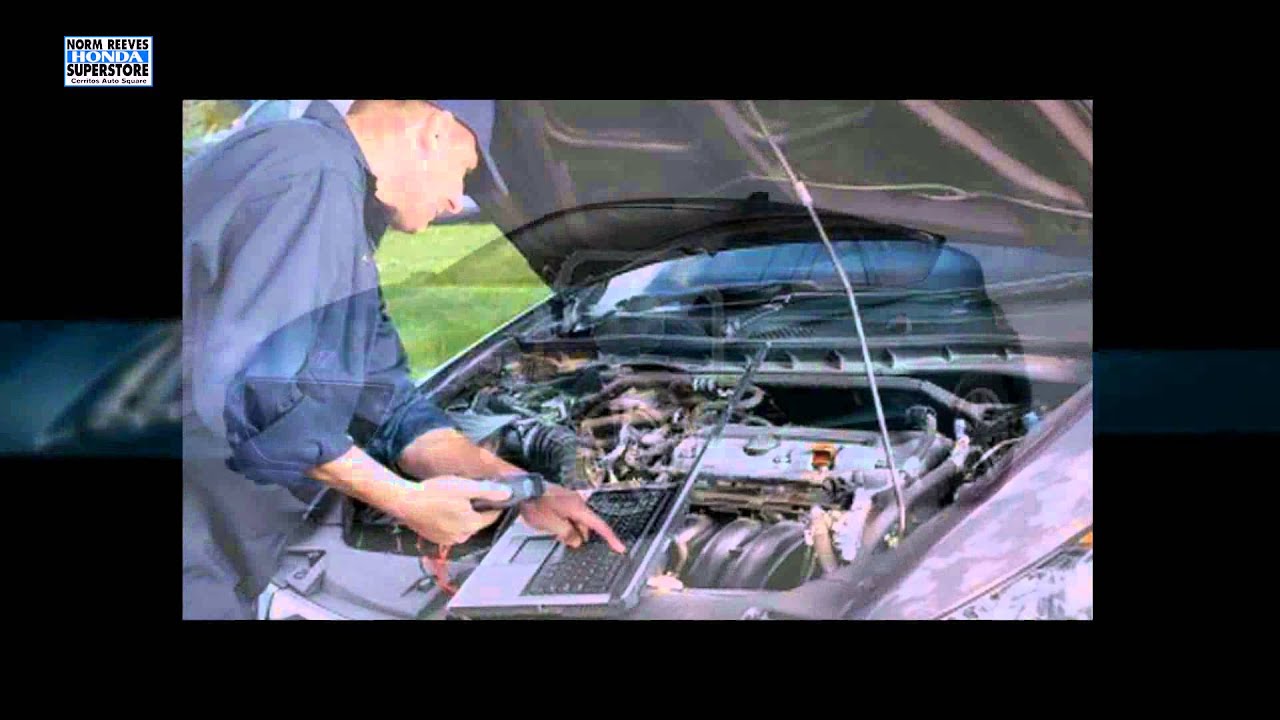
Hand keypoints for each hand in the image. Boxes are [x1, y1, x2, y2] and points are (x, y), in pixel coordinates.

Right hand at [390, 475, 511, 545]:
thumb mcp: (465, 487)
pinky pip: (450, 529)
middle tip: (466, 493)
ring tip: (452, 499)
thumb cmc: (434, 492)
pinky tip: (441, 508)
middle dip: (476, 508)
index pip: (492, 516)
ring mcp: (447, 540)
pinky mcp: (434, 538)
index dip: (494, 504)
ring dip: (462, 515)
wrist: (404, 501)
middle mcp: (461, 537)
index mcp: (471, 525)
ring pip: (463, 525)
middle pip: (477, 521)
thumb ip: (488, 492)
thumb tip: (508, 494)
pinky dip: (449, 520)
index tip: (491, 493)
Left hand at [520, 485, 626, 552]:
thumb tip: (577, 541)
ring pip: (577, 519)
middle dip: (581, 536)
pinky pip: (569, 514)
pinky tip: (553, 526)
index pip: (600, 526)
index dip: (611, 538)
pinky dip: (566, 523)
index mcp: (578, 508)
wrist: (522, 487)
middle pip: (587, 524)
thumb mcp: (551, 524)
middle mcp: (576, 501)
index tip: (620, 547)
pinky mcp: (560, 498)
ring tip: (557, 535)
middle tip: (570, 545)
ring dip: (572, 529)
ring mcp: (568, 498)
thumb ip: (567, 534)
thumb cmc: (535, 503)